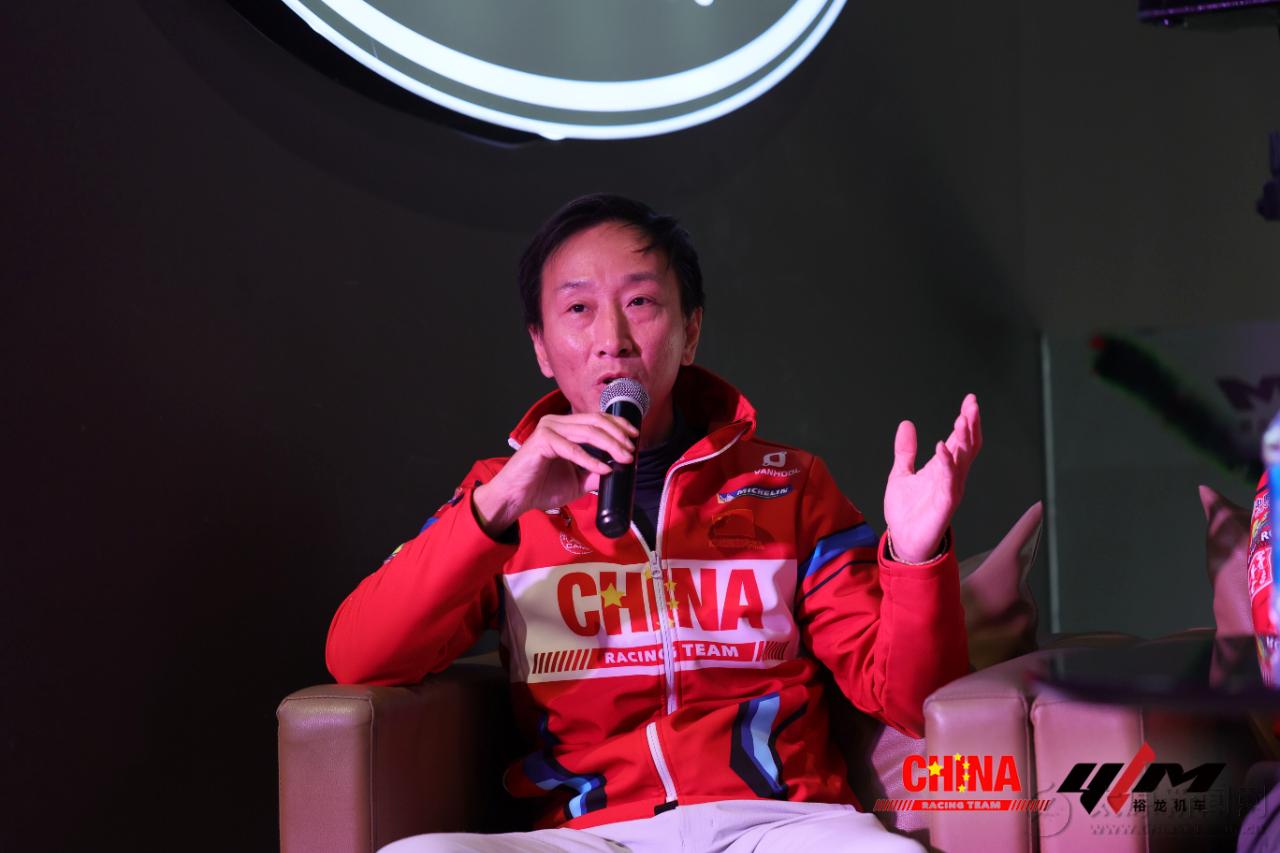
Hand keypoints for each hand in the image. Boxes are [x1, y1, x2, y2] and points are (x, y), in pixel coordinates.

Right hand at [471, 412, 637, 535]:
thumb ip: (595, 472)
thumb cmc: (541, 487)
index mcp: (565, 427)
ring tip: (624, 458)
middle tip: (632, 450)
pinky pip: (572, 449)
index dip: (618, 425)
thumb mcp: (577, 480)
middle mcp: (556, 422)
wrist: (516, 498)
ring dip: (610, 445)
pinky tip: (604, 468)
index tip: (635, 436)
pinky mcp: (542, 441)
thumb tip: (618, 469)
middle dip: (618, 435)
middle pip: (596, 421)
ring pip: (588, 432)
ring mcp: (548, 429)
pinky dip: (590, 459)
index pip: (597, 418)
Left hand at [883, 394, 981, 562]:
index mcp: (943, 468)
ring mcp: (950, 489)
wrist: (903, 540)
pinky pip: (949, 481)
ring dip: (964, 439)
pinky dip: (947, 463)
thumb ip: (905, 451)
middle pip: (968, 447)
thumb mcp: (901, 474)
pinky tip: (942, 447)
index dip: (966, 420)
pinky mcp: (944, 504)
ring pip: (963, 461)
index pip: (960, 440)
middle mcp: (951, 477)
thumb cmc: (906, 511)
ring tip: (962, 419)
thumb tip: (906, 424)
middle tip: (972, 405)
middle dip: (971, 425)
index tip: (969, 401)